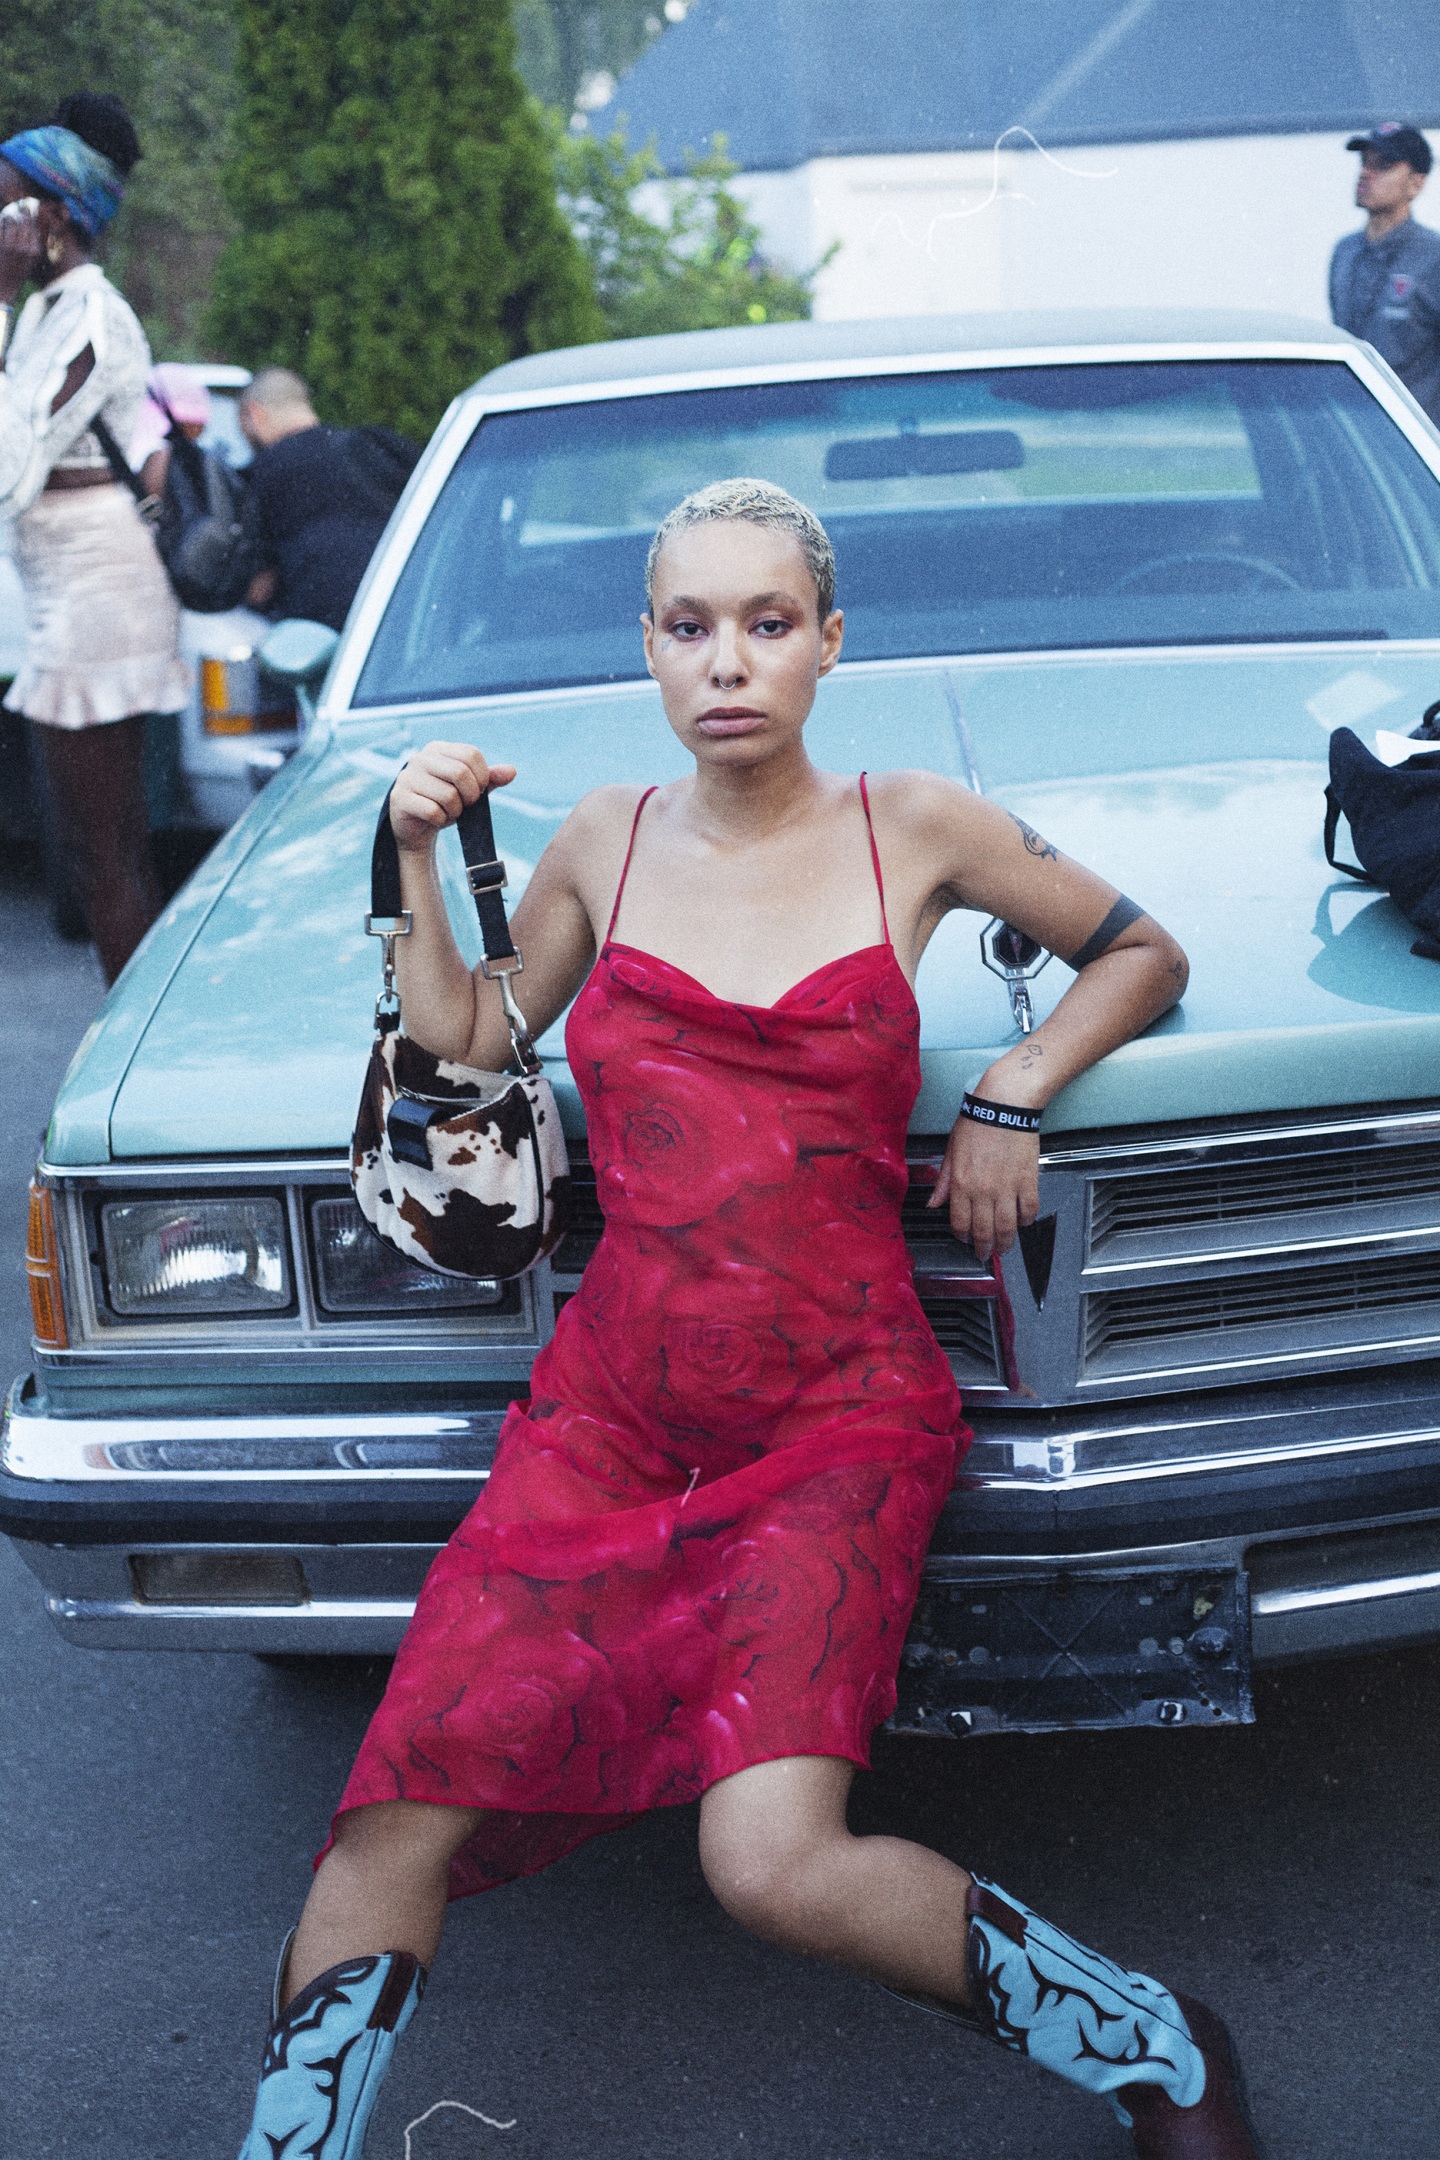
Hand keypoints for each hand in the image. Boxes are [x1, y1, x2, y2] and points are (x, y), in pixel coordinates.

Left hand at [0, 197, 41, 304]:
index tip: (34, 207)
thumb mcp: (32, 260)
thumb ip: (36, 244)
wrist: (4, 285)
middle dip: (24, 210)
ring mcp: (11, 246)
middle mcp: (25, 248)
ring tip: (12, 211)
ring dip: (12, 214)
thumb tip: (42, 227)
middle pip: (26, 222)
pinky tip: (4, 218)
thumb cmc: (19, 271)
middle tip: (23, 204)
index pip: (37, 227)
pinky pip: (2, 226)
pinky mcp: (0, 245)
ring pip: (13, 221)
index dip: (35, 215)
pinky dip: (3, 220)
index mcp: (35, 252)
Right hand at [389, 740, 515, 853]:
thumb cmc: (444, 803)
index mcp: (438, 749)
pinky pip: (433, 811)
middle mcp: (420, 758)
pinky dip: (440, 820)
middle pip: (460, 773)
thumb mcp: (469, 790)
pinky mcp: (400, 798)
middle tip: (466, 805)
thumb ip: (489, 779)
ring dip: (455, 811)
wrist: (416, 827)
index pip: (471, 754)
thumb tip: (512, 771)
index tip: (478, 791)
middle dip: (471, 796)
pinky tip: (435, 819)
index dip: (482, 776)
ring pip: (448, 795)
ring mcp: (407, 777)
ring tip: (448, 812)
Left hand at [929, 1115, 1039, 1261]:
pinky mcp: (1028, 1182)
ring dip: (1005, 1243)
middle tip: (985, 1254)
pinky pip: (1029, 1211)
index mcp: (961, 1183)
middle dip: (984, 1249)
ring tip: (1004, 1247)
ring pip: (1007, 1228)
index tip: (965, 1240)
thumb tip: (933, 1203)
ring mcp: (1007, 1188)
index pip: (960, 1222)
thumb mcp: (951, 1151)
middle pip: (984, 1232)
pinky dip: (1026, 1221)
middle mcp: (983, 1191)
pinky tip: (1022, 1222)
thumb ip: (943, 1181)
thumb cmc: (976, 1123)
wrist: (1004, 1106)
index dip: (962, 1237)